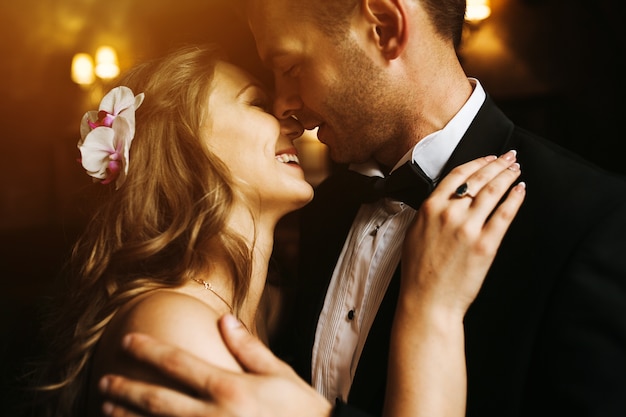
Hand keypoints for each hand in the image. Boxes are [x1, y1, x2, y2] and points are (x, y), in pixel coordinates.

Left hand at [99, 315, 331, 416]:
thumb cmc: (300, 410)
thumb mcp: (278, 374)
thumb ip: (248, 347)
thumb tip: (224, 319)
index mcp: (229, 387)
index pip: (178, 363)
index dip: (148, 351)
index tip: (127, 341)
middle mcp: (213, 415)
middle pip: (157, 399)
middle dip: (126, 389)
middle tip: (103, 380)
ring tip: (105, 410)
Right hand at [401, 150, 525, 314]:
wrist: (427, 301)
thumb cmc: (418, 272)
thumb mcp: (413, 233)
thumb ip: (429, 213)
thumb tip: (445, 199)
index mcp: (430, 208)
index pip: (457, 175)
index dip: (477, 162)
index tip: (488, 157)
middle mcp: (450, 213)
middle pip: (479, 179)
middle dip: (498, 163)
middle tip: (510, 157)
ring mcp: (469, 228)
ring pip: (494, 191)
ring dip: (508, 176)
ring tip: (516, 169)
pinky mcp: (486, 245)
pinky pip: (505, 215)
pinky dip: (515, 199)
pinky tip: (521, 190)